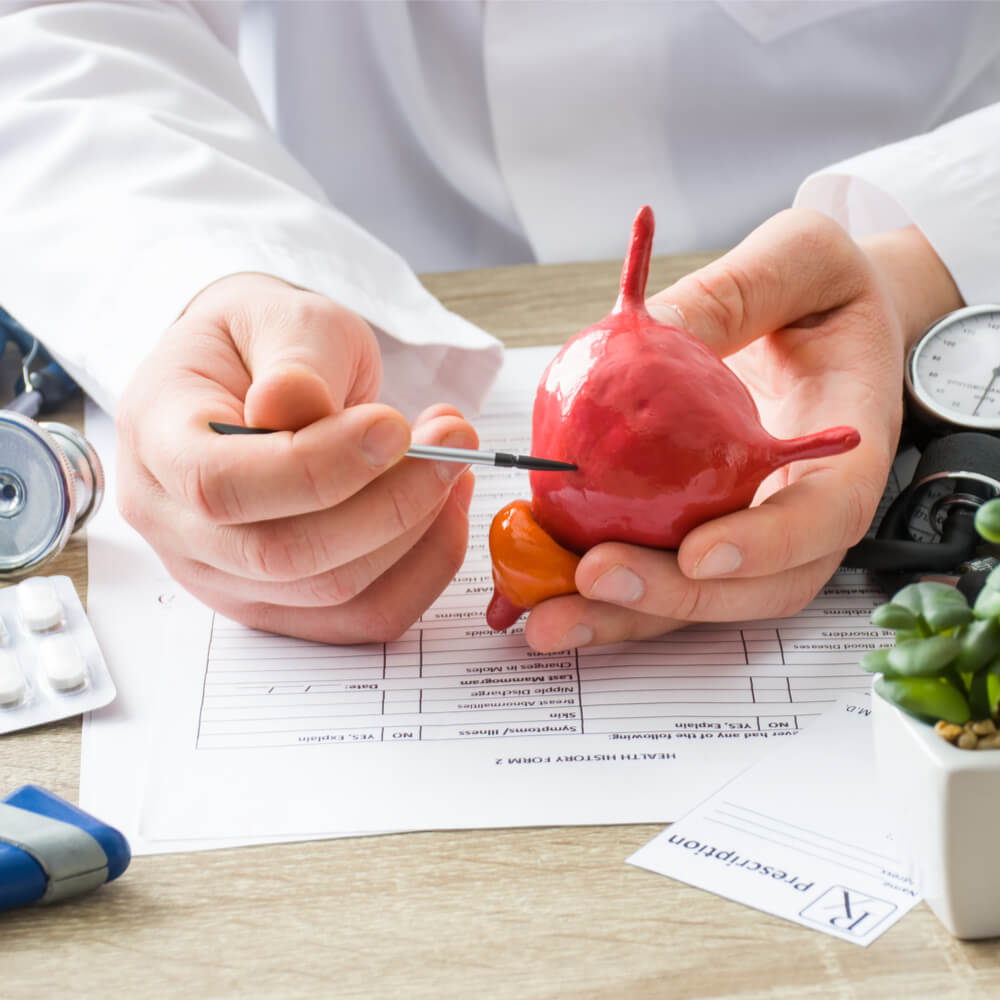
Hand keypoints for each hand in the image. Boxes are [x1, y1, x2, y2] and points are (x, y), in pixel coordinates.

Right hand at [116, 273, 476, 642]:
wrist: (257, 374)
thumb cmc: (265, 343)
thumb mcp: (281, 318)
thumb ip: (294, 361)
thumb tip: (292, 403)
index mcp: (156, 441)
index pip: (220, 485)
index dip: (318, 466)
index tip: (395, 426)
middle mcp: (175, 526)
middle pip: (283, 555)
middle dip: (389, 504)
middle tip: (454, 442)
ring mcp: (225, 577)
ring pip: (333, 592)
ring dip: (417, 531)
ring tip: (453, 460)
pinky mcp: (281, 603)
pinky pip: (362, 617)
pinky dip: (423, 567)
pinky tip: (446, 508)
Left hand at [524, 209, 963, 650]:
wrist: (825, 323)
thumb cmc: (827, 291)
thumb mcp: (798, 263)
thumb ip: (736, 294)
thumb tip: (653, 325)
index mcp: (849, 454)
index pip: (822, 519)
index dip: (765, 548)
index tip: (699, 552)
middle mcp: (803, 511)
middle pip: (753, 588)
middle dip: (672, 597)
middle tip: (593, 578)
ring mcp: (754, 531)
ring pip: (698, 596)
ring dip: (623, 615)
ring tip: (547, 617)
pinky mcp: (703, 530)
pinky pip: (658, 565)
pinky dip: (600, 587)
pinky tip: (539, 582)